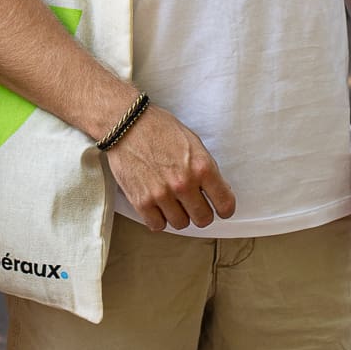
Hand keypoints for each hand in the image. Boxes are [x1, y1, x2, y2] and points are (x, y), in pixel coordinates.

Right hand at [105, 104, 235, 230]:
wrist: (125, 124)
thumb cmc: (158, 128)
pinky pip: (157, 225)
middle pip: (203, 219)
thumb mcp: (192, 142)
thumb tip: (216, 191)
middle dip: (200, 212)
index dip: (223, 208)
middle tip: (192, 204)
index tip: (218, 208)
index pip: (225, 205)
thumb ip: (205, 168)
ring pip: (181, 224)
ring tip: (171, 201)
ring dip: (178, 215)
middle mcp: (184, 183)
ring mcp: (162, 194)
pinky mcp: (141, 200)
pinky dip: (157, 218)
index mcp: (202, 167)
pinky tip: (156, 206)